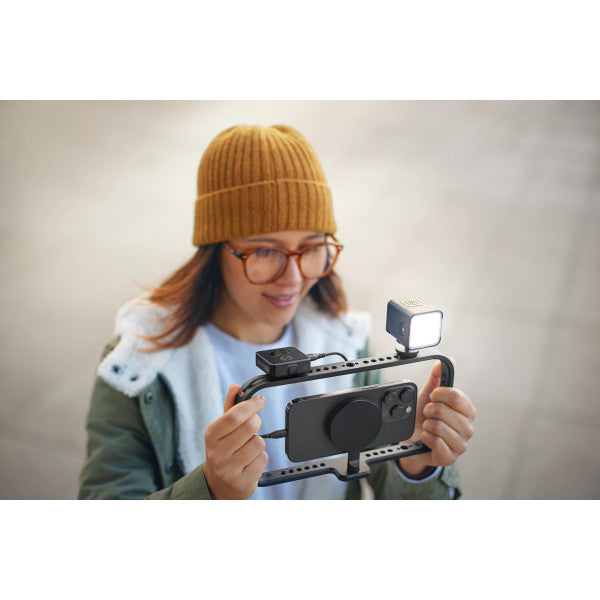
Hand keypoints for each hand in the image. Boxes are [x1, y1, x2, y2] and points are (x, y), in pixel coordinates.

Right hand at [203, 384, 268, 498]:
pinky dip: (260, 458)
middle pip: (250, 427)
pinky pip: (262, 460)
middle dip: (256, 422)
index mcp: (211, 435)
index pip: (233, 416)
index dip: (251, 405)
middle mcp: (217, 453)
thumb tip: (236, 387)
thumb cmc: (223, 449)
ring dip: (258, 443)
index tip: (259, 401)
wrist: (218, 484)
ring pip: (259, 443)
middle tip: (253, 425)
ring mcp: (228, 469)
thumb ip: (230, 406)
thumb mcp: (222, 428)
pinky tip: (250, 461)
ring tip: (248, 447)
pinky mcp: (241, 482)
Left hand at [398, 359, 475, 477]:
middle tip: (427, 414)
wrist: (412, 439)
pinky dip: (426, 437)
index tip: (432, 395)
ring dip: (427, 425)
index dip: (440, 394)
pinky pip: (436, 442)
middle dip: (430, 410)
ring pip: (439, 427)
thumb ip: (436, 379)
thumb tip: (443, 361)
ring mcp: (461, 445)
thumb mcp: (428, 396)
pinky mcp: (450, 458)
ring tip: (427, 426)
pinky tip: (426, 438)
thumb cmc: (424, 418)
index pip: (458, 397)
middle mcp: (468, 429)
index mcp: (467, 411)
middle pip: (445, 411)